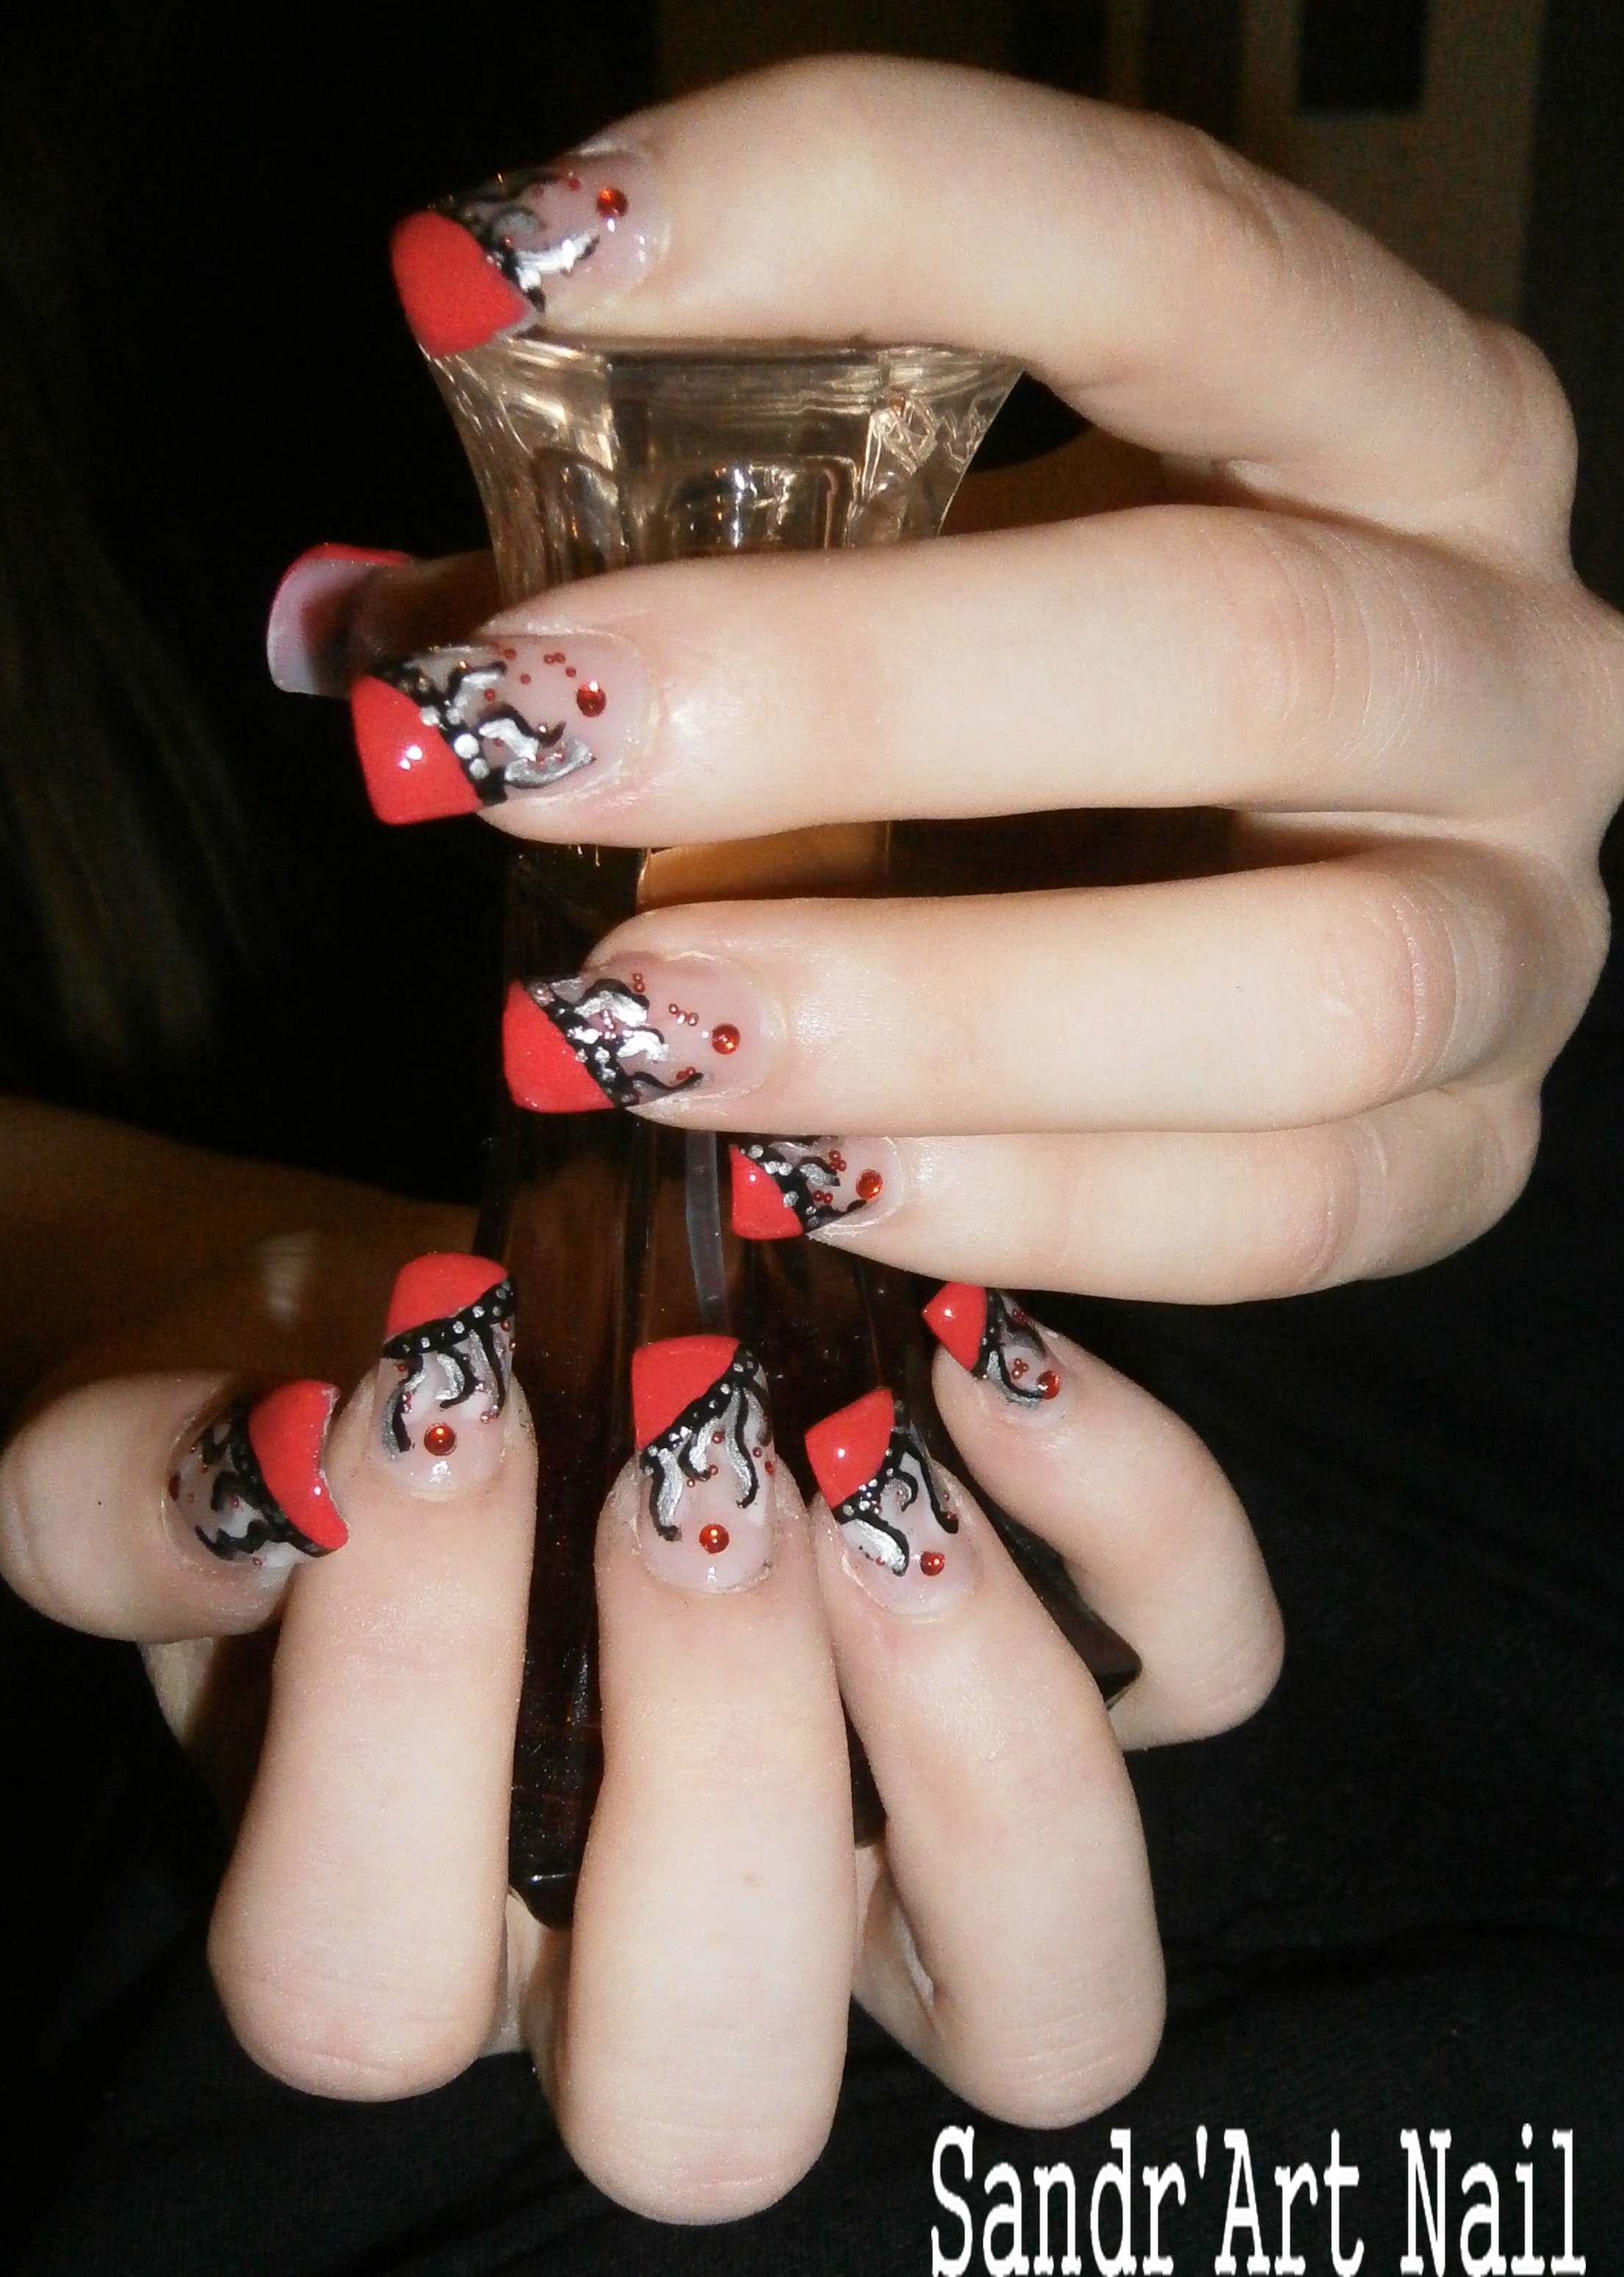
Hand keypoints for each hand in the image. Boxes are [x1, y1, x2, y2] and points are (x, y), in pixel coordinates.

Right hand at [0, 1216, 1278, 2217]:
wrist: (458, 1336)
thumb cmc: (304, 1412)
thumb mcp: (144, 1438)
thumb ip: (127, 1500)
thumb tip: (274, 1485)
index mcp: (410, 1942)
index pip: (371, 1985)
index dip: (402, 1695)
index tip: (434, 1388)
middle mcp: (671, 1970)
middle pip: (721, 2099)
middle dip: (716, 1760)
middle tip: (684, 1456)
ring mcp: (900, 1874)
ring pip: (1046, 2007)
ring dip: (981, 1727)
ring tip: (871, 1439)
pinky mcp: (1068, 1693)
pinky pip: (1198, 1687)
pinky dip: (1148, 1533)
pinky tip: (992, 1352)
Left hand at [307, 57, 1622, 1304]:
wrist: (1318, 905)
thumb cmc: (1067, 720)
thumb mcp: (920, 575)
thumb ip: (671, 570)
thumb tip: (346, 639)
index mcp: (1405, 421)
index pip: (1168, 252)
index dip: (850, 212)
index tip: (520, 257)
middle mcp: (1511, 656)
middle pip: (1238, 647)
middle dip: (848, 699)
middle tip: (520, 732)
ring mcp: (1520, 926)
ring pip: (1301, 984)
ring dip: (929, 1011)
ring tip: (625, 1022)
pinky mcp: (1467, 1153)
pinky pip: (1279, 1213)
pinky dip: (1022, 1208)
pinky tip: (802, 1179)